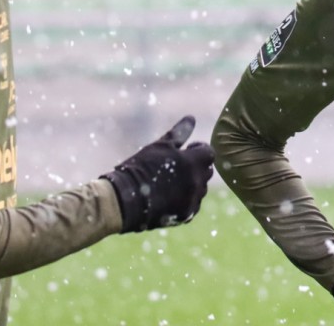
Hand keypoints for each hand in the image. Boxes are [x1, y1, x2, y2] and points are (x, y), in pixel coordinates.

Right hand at [102, 115, 215, 232]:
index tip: (186, 150)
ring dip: (192, 182)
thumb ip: (180, 132)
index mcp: (193, 162)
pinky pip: (193, 204)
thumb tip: (192, 118)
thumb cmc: (141, 167)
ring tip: (171, 181)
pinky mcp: (185, 214)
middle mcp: (197, 182)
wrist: (124, 200)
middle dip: (197, 165)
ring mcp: (192, 200)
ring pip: (201, 188)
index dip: (198, 149)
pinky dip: (186, 199)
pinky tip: (170, 195)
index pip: (209, 153)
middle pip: (207, 170)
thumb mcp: (160, 146)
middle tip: (178, 165)